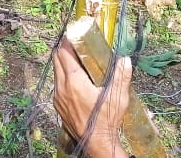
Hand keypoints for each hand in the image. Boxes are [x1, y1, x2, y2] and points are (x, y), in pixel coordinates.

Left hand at [52, 39, 129, 157]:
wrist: (96, 143)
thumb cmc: (106, 120)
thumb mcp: (117, 97)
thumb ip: (121, 76)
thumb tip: (125, 59)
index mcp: (74, 81)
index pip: (63, 53)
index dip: (68, 42)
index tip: (75, 36)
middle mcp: (62, 87)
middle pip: (56, 60)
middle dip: (65, 50)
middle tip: (77, 46)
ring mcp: (58, 97)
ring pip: (56, 72)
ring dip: (63, 64)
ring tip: (77, 62)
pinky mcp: (58, 105)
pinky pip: (57, 85)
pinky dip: (63, 77)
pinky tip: (75, 80)